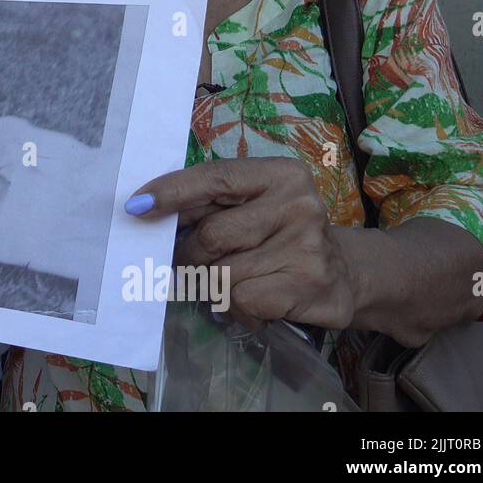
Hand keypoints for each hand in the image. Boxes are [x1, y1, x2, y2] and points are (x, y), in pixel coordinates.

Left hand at [128, 157, 356, 331]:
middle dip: (188, 255)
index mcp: (280, 174)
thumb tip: (145, 212)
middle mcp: (298, 204)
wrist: (346, 276)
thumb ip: (209, 204)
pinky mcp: (307, 284)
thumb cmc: (280, 235)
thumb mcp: (253, 207)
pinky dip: (233, 307)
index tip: (135, 206)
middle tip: (186, 264)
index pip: (214, 178)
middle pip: (210, 235)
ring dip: (210, 285)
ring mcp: (306, 245)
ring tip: (226, 282)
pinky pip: (239, 299)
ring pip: (221, 273)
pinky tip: (251, 301)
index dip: (171, 192)